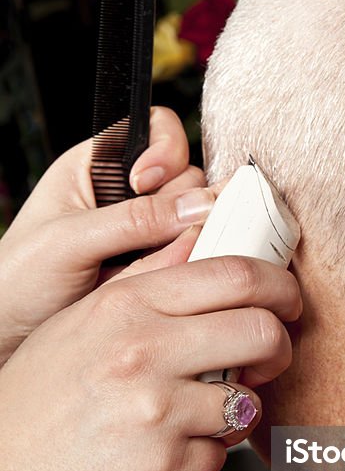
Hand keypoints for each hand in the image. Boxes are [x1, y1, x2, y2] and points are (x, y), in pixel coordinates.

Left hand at [0, 107, 214, 365]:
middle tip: (152, 240)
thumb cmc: (17, 281)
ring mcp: (150, 233)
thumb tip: (199, 205)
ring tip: (143, 270)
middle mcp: (130, 195)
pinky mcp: (161, 267)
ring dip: (183, 242)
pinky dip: (187, 266)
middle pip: (188, 178)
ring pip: (197, 220)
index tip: (145, 182)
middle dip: (178, 207)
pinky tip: (161, 281)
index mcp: (99, 166)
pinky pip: (194, 256)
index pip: (156, 130)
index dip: (164, 150)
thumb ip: (134, 220)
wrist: (8, 340)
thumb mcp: (68, 242)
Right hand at [0, 254, 301, 470]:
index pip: (235, 275)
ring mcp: (157, 413)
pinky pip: (220, 457)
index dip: (280, 286)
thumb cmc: (41, 397)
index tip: (287, 300)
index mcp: (127, 305)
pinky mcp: (166, 468)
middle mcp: (144, 352)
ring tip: (193, 414)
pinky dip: (200, 457)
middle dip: (278, 348)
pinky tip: (161, 450)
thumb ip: (148, 278)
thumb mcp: (83, 319)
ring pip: (248, 404)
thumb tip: (203, 239)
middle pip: (262, 332)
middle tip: (266, 359)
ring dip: (233, 412)